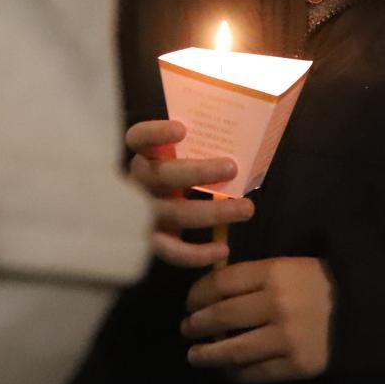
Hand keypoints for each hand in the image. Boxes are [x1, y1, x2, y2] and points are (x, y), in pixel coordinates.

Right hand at [125, 119, 253, 267]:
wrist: (138, 212)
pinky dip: (197, 254)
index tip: (182, 129)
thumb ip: (195, 146)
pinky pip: (171, 250)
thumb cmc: (172, 173)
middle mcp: (137, 183)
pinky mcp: (149, 242)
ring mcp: (140, 215)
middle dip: (199, 172)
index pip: (139, 138)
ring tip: (246, 208)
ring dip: (213, 212)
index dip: (156, 133)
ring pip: (175, 214)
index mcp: (144, 156)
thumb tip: (237, 134)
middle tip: (232, 167)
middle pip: (163, 176)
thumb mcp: (175, 155)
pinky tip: (223, 249)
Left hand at [181, 257, 332, 383]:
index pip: (221, 282)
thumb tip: (211, 289)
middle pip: (221, 316)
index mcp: (274, 272)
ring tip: (195, 355)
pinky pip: (255, 373)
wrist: (361, 310)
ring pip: (233, 350)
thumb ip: (253, 275)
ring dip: (207, 354)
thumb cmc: (318, 284)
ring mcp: (286, 338)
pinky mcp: (296, 365)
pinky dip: (235, 374)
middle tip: (186, 329)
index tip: (189, 302)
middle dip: (196, 325)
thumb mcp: (288, 265)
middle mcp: (276, 304)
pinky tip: (227, 371)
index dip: (198, 294)